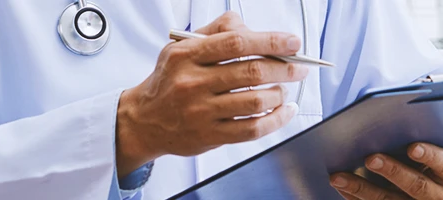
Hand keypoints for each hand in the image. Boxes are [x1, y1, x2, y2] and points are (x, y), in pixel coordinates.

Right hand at [114, 12, 307, 176]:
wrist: (143, 121)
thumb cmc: (170, 80)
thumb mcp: (181, 48)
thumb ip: (215, 32)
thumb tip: (249, 26)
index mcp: (186, 55)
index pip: (236, 42)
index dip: (271, 41)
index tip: (293, 43)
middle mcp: (193, 83)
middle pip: (252, 72)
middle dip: (285, 68)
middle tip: (299, 68)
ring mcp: (201, 112)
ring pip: (256, 101)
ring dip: (280, 93)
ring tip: (284, 89)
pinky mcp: (210, 136)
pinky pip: (253, 129)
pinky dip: (277, 120)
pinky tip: (285, 111)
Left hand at [330, 143, 442, 199]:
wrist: (428, 192)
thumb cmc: (426, 165)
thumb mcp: (432, 155)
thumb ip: (419, 141)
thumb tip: (389, 122)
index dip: (428, 155)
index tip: (412, 147)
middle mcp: (437, 196)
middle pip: (415, 185)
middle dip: (392, 171)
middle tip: (371, 158)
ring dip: (362, 189)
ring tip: (340, 177)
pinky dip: (355, 198)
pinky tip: (341, 186)